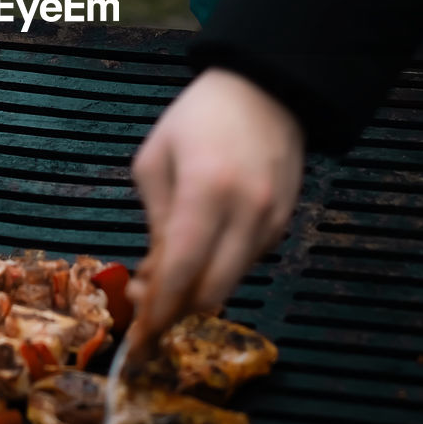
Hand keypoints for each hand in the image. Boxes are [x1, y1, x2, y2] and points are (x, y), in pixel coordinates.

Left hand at [126, 68, 303, 350]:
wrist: (266, 88)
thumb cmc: (200, 117)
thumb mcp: (156, 160)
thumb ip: (155, 221)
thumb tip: (153, 276)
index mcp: (206, 190)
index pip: (181, 270)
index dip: (157, 310)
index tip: (138, 334)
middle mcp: (246, 211)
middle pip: (212, 293)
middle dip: (177, 311)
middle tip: (148, 308)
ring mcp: (271, 220)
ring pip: (231, 283)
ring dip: (198, 291)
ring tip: (168, 272)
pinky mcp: (284, 223)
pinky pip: (247, 263)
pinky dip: (220, 269)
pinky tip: (201, 251)